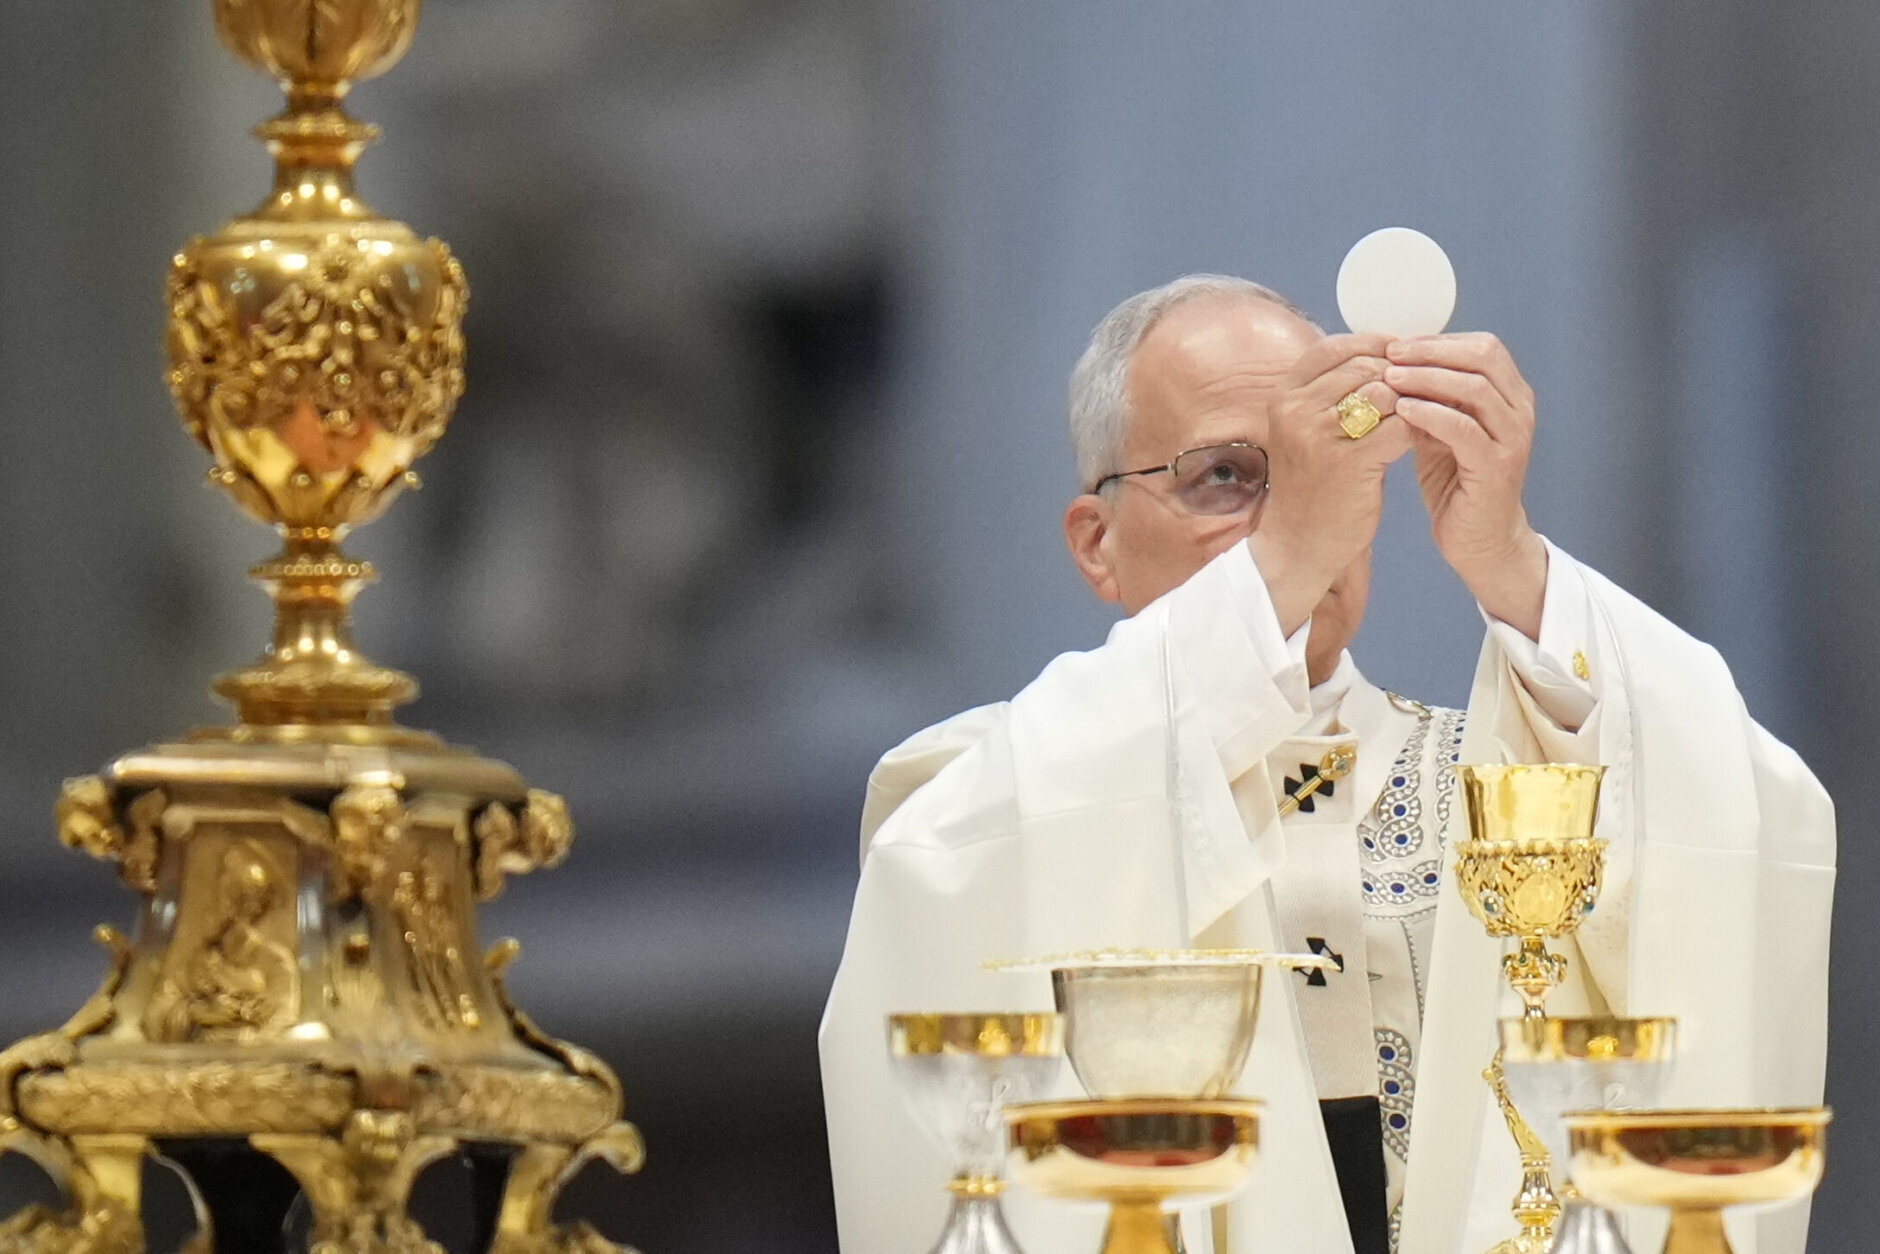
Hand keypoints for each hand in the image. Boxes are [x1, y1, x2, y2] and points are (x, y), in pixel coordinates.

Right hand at [1247, 333, 1412, 633]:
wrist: (1298, 541)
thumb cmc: (1311, 482)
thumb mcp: (1306, 428)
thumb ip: (1332, 391)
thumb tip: (1383, 352)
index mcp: (1284, 396)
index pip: (1335, 347)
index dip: (1373, 344)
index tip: (1402, 353)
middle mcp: (1296, 410)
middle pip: (1365, 365)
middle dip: (1400, 373)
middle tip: (1424, 385)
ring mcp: (1320, 436)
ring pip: (1386, 392)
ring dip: (1412, 399)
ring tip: (1423, 411)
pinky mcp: (1350, 463)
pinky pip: (1400, 427)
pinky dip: (1417, 428)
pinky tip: (1423, 437)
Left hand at [1384, 333, 1547, 637]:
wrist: (1479, 541)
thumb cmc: (1457, 483)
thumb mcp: (1440, 432)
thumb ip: (1429, 399)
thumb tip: (1392, 363)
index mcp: (1510, 396)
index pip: (1482, 346)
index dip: (1439, 339)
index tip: (1397, 342)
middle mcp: (1519, 411)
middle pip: (1484, 356)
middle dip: (1433, 350)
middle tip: (1391, 353)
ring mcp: (1512, 439)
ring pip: (1475, 388)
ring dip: (1428, 377)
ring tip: (1389, 377)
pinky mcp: (1497, 467)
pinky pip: (1464, 429)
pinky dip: (1431, 414)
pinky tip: (1401, 410)